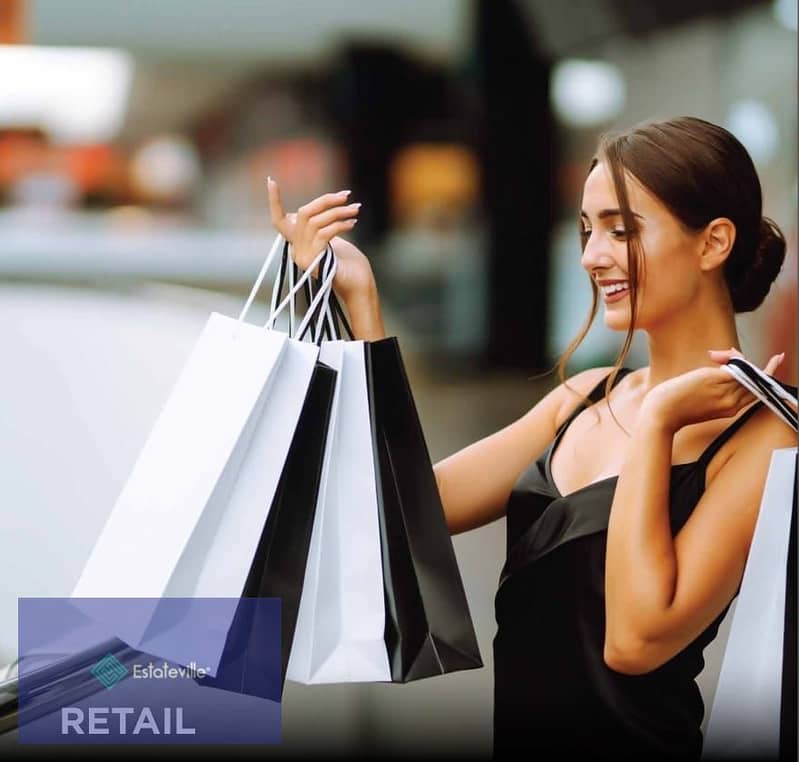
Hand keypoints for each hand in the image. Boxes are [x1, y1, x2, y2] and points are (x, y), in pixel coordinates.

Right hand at [267, 177, 375, 302]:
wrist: (358, 288)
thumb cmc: (349, 264)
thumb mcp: (332, 240)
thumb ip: (322, 226)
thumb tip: (322, 207)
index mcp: (298, 245)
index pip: (278, 221)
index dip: (274, 202)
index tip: (271, 181)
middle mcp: (296, 251)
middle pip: (303, 214)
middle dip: (325, 201)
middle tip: (346, 195)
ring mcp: (302, 257)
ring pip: (316, 222)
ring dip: (339, 212)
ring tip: (356, 209)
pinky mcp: (313, 261)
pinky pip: (324, 233)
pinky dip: (339, 224)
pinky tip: (352, 223)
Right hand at [641, 348, 784, 433]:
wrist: (661, 414)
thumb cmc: (676, 394)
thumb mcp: (703, 375)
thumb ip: (728, 370)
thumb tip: (742, 368)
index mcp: (729, 393)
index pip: (754, 374)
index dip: (764, 365)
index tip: (778, 358)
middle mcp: (732, 403)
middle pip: (752, 381)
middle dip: (745, 365)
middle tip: (724, 355)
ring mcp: (726, 409)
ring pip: (746, 388)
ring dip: (740, 373)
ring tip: (719, 360)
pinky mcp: (719, 412)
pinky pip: (737, 396)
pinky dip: (735, 383)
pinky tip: (722, 374)